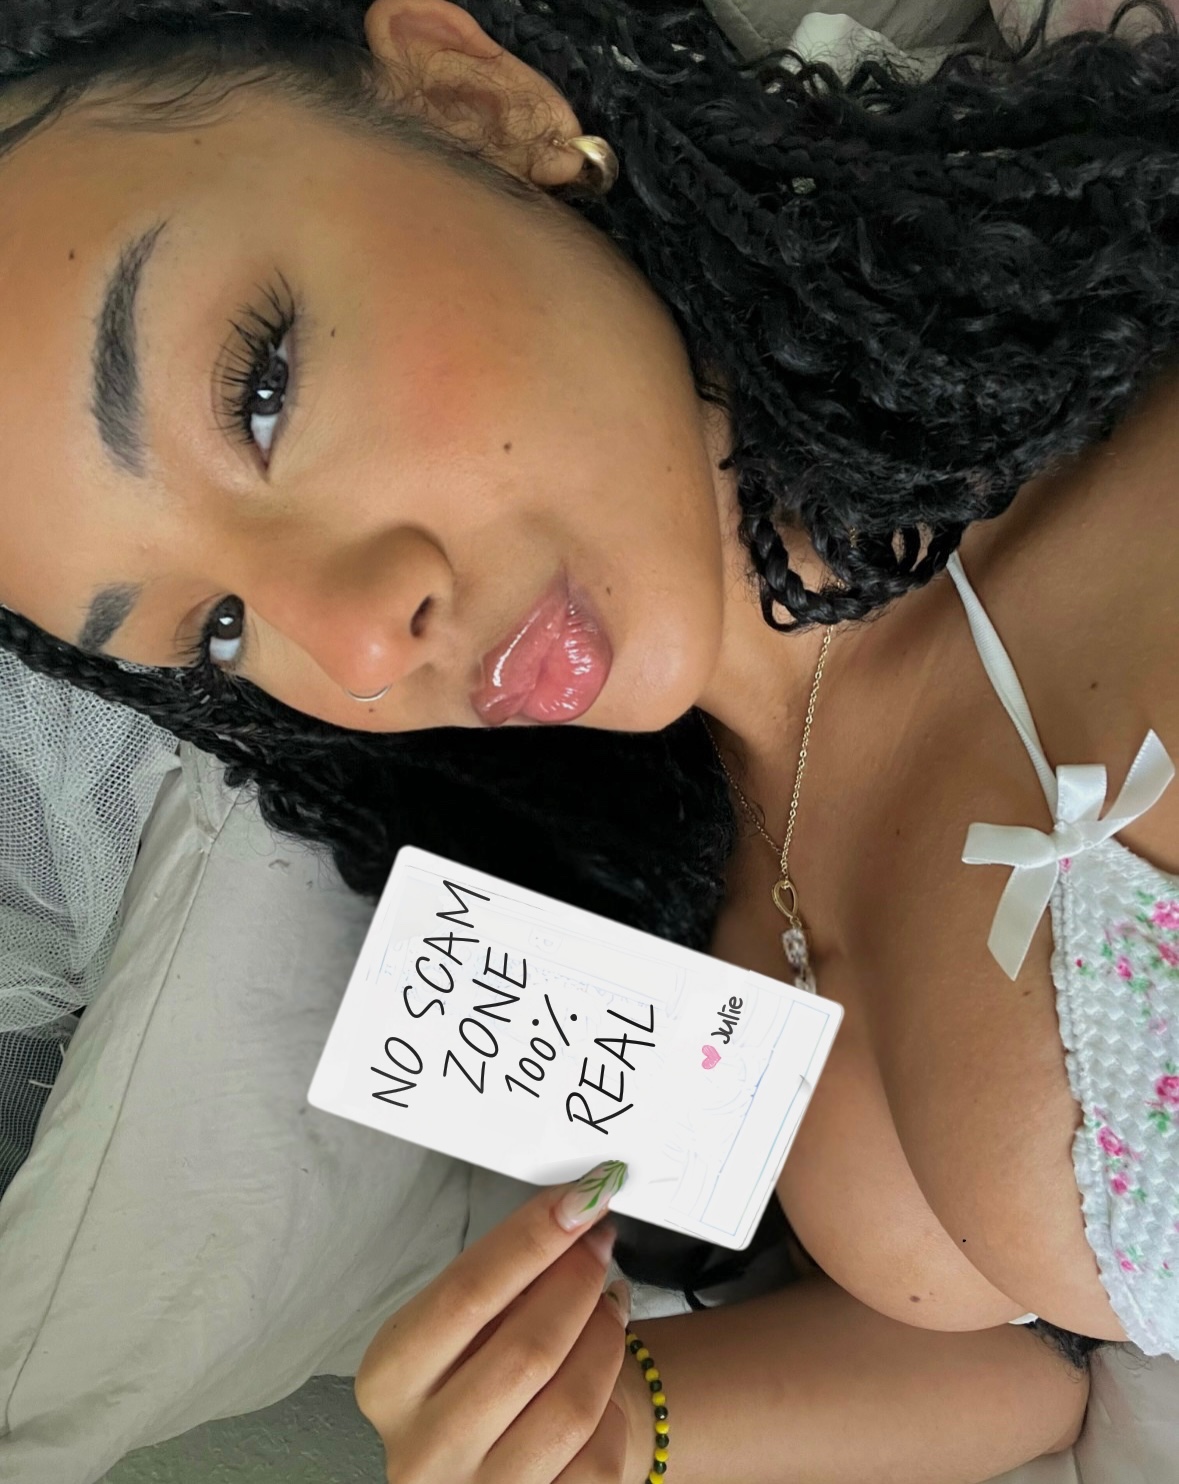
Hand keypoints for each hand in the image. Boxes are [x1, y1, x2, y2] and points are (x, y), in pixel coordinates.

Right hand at [355, 1160, 634, 1483]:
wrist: (501, 1467)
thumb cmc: (486, 1376)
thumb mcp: (466, 1327)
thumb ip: (502, 1277)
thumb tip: (573, 1209)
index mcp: (388, 1380)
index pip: (463, 1295)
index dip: (531, 1240)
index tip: (580, 1198)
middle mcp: (420, 1448)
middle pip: (525, 1349)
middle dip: (577, 1282)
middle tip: (599, 1242)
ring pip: (571, 1404)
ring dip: (603, 1339)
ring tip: (605, 1305)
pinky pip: (596, 1455)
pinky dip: (612, 1404)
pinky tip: (602, 1376)